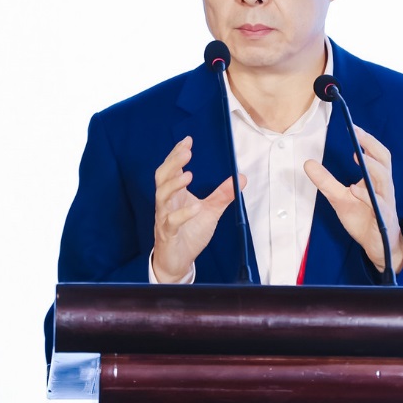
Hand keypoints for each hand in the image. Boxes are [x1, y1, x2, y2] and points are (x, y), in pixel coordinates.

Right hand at [152, 136, 245, 282]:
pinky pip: (172, 222)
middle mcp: (166, 203)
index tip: (187, 140)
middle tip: (186, 152)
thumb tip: (240, 177)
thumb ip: (222, 195)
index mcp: (174, 194)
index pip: (171, 169)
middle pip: (162, 178)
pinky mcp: (168, 234)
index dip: (176, 154)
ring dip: (174, 185)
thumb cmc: (189, 232)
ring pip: (162, 197)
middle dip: (173, 163)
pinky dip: (183, 214)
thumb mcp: (210, 211)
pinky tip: (196, 207)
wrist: (176, 261)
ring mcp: (164, 217)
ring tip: (188, 175)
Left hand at [304, 126, 402, 273]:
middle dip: (372, 145)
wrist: (379, 244)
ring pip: (385, 180)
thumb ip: (325, 181)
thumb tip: (307, 163)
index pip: (376, 153)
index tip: (353, 127)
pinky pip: (380, 205)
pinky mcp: (384, 218)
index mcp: (375, 179)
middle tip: (357, 135)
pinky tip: (356, 191)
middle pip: (384, 160)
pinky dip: (369, 197)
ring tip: (358, 156)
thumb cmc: (363, 218)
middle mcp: (383, 186)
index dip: (367, 140)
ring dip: (373, 167)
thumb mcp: (339, 198)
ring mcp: (385, 201)